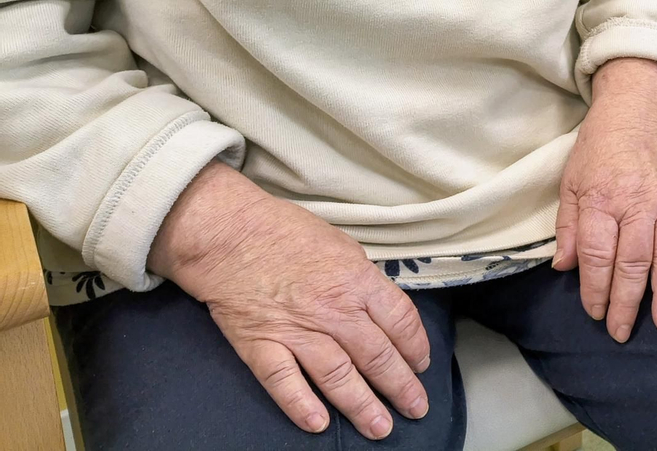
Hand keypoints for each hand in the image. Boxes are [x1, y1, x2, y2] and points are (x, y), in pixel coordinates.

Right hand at [148, 161, 430, 439]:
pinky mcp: (261, 344)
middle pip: (377, 355)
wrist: (230, 233)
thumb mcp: (342, 246)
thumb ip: (364, 282)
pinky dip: (300, 405)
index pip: (400, 321)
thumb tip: (381, 310)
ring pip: (338, 376)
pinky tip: (318, 424)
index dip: (416, 347)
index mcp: (358, 280)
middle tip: (416, 408)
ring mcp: (296, 330)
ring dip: (362, 406)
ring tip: (380, 428)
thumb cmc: (287, 233)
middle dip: (401, 387)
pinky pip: (284, 381)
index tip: (421, 364)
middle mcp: (333, 310)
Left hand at [552, 58, 656, 341]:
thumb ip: (567, 225)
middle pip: (632, 261)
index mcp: (602, 199)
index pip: (597, 254)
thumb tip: (564, 266)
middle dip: (626, 301)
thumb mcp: (570, 180)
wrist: (635, 107)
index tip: (594, 312)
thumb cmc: (598, 146)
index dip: (594, 288)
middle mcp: (636, 202)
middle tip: (622, 332)